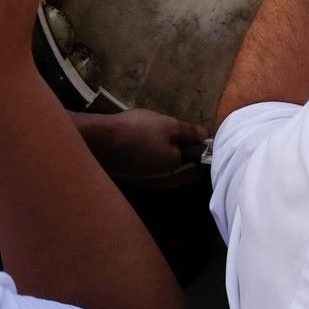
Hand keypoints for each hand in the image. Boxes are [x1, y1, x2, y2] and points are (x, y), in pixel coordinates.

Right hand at [77, 108, 208, 178]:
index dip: (199, 154)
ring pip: (165, 171)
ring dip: (167, 157)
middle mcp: (163, 184)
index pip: (197, 171)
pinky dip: (153, 159)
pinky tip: (145, 144)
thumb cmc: (139, 130)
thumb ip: (189, 132)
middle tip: (178, 135)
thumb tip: (205, 136)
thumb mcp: (168, 125)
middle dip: (183, 156)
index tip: (194, 139)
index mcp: (176, 173)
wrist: (102, 139)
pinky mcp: (134, 177)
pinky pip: (151, 169)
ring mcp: (147, 182)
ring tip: (160, 136)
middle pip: (181, 171)